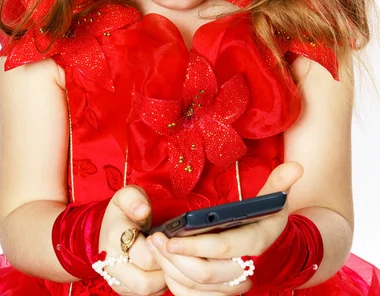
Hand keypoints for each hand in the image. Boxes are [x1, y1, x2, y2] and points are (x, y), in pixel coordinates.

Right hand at [99, 184, 166, 294]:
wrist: (105, 229)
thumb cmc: (123, 211)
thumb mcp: (127, 195)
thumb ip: (134, 199)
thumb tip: (142, 210)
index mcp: (114, 238)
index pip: (146, 257)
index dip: (163, 250)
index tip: (167, 239)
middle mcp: (111, 263)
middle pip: (145, 282)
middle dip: (164, 269)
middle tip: (173, 254)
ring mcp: (115, 279)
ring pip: (146, 291)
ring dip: (162, 279)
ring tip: (168, 260)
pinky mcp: (120, 289)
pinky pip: (145, 295)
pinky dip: (157, 284)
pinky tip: (160, 268)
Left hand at [145, 162, 303, 295]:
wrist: (275, 254)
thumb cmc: (267, 222)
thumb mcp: (274, 201)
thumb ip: (280, 183)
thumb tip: (296, 166)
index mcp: (254, 244)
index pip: (222, 249)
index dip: (195, 246)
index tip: (171, 238)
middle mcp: (243, 270)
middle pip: (203, 273)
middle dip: (174, 258)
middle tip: (154, 240)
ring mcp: (231, 286)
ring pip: (194, 287)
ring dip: (170, 270)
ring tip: (154, 249)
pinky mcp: (220, 295)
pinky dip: (175, 284)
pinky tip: (165, 265)